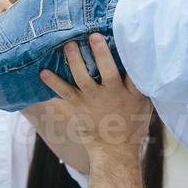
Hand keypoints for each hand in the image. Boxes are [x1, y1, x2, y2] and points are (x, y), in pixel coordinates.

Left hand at [38, 34, 151, 157]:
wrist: (115, 151)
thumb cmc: (132, 124)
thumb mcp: (144, 104)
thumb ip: (141, 84)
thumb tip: (140, 61)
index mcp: (131, 92)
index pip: (133, 70)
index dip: (130, 53)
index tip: (126, 38)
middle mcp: (112, 94)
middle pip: (107, 71)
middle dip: (101, 53)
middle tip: (93, 36)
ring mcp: (93, 100)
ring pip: (83, 77)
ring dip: (75, 60)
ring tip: (69, 45)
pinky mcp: (78, 106)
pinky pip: (64, 92)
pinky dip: (53, 83)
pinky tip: (43, 72)